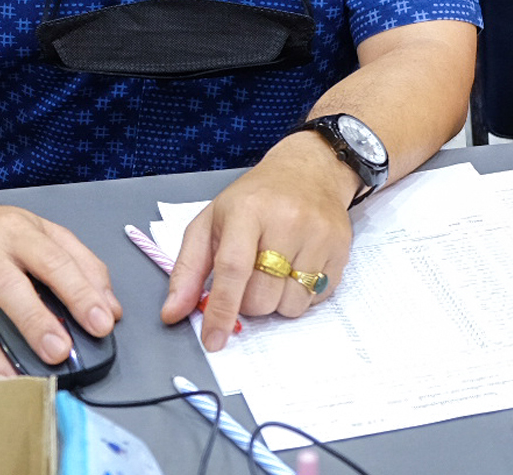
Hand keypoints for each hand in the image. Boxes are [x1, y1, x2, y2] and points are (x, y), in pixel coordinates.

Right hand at [0, 197, 120, 378]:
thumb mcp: (39, 231)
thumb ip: (80, 264)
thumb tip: (110, 308)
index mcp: (16, 232)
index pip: (53, 261)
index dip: (80, 293)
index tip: (101, 322)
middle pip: (8, 286)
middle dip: (35, 321)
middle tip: (58, 352)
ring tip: (14, 381)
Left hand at [162, 133, 358, 350]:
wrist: (309, 171)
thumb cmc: (255, 199)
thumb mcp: (211, 222)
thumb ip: (188, 269)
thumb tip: (172, 313)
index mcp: (247, 211)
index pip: (233, 269)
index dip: (221, 311)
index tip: (213, 341)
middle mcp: (287, 220)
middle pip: (262, 297)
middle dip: (248, 302)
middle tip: (249, 278)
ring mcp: (318, 234)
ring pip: (290, 305)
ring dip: (276, 301)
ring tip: (275, 271)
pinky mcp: (340, 248)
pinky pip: (316, 299)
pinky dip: (301, 295)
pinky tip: (297, 267)